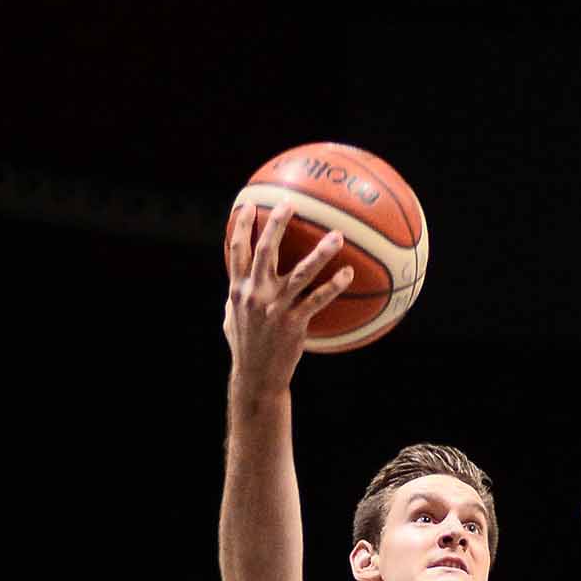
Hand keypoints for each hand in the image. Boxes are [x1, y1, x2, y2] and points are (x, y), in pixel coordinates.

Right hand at [221, 197, 355, 387]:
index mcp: (238, 289)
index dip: (241, 225)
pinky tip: (348, 274)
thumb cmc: (246, 346)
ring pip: (300, 273)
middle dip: (276, 224)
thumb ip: (237, 294)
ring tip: (337, 236)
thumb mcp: (232, 317)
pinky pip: (318, 300)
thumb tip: (241, 277)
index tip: (250, 204)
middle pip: (265, 251)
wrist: (256, 377)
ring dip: (320, 253)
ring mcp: (275, 308)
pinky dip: (333, 286)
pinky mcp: (293, 323)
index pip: (237, 250)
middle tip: (290, 203)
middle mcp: (255, 294)